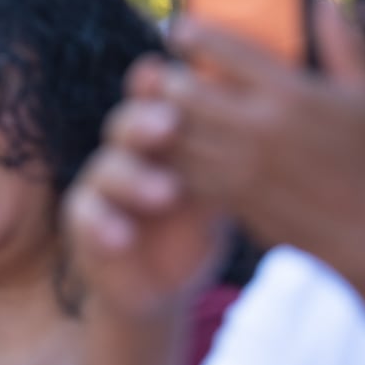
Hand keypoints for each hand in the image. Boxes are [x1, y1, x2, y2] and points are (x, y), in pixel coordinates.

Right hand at [64, 57, 227, 320]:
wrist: (161, 286)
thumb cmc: (193, 229)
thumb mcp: (219, 190)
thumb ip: (231, 155)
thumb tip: (282, 117)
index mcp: (159, 137)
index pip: (160, 101)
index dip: (169, 88)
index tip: (188, 77)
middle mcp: (127, 152)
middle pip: (128, 122)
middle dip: (147, 120)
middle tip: (171, 124)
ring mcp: (101, 186)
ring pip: (108, 167)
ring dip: (135, 178)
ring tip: (167, 193)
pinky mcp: (82, 223)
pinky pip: (85, 216)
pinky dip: (103, 224)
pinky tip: (123, 236)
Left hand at [163, 0, 364, 285]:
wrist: (362, 230)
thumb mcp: (364, 94)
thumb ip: (341, 43)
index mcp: (291, 94)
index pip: (224, 52)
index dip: (191, 34)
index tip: (178, 30)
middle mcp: (259, 127)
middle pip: (184, 92)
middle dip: (166, 78)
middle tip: (163, 72)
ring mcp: (239, 165)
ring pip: (173, 132)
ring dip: (158, 115)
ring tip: (156, 104)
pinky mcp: (228, 195)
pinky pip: (180, 167)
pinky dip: (168, 152)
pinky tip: (168, 141)